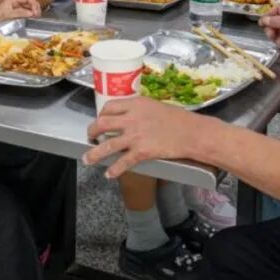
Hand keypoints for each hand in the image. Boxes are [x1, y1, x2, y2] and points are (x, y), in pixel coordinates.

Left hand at [0, 0, 40, 23]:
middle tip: (37, 15)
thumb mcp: (8, 15)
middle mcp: (15, 2)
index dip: (34, 4)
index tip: (35, 12)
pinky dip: (30, 14)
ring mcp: (16, 7)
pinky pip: (26, 12)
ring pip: (29, 7)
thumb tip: (31, 13)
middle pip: (29, 2)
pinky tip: (31, 18)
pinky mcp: (16, 13)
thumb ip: (20, 13)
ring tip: (35, 17)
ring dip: (33, 11)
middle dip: (35, 7)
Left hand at [84, 97, 205, 177]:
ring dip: (94, 154)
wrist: (192, 133)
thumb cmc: (178, 119)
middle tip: (90, 137)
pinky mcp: (142, 152)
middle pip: (102, 123)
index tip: (101, 121)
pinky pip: (122, 162)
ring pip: (107, 145)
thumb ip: (139, 111)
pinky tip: (109, 174)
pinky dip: (114, 170)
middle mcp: (132, 119)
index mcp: (136, 104)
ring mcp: (135, 136)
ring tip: (87, 159)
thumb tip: (129, 117)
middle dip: (92, 132)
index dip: (101, 115)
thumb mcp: (155, 106)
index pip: (109, 107)